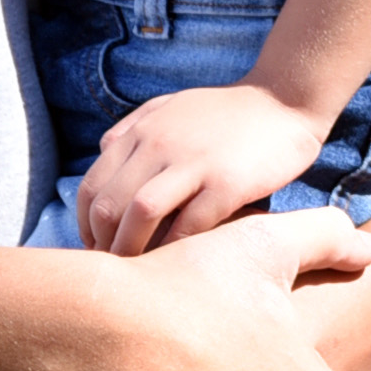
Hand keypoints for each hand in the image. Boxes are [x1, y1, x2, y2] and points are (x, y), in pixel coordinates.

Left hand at [80, 81, 330, 254]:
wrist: (286, 100)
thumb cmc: (228, 111)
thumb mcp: (172, 106)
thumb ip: (134, 126)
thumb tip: (101, 152)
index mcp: (143, 131)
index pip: (91, 186)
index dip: (84, 226)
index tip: (97, 247)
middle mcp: (160, 144)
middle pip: (108, 205)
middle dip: (102, 245)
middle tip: (112, 268)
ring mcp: (193, 163)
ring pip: (139, 213)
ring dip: (130, 250)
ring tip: (137, 270)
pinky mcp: (227, 183)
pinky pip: (188, 225)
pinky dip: (175, 248)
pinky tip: (177, 261)